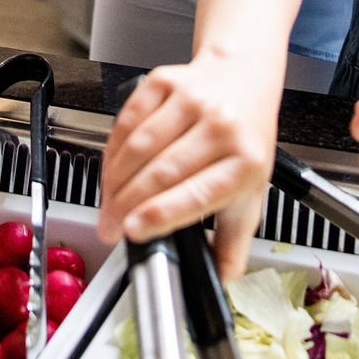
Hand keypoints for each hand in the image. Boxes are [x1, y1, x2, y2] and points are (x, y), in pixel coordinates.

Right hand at [96, 60, 276, 278]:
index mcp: (246, 163)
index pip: (198, 193)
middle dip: (127, 205)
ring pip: (140, 147)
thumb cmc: (244, 142)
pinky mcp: (166, 82)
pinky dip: (113, 150)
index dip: (160, 214)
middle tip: (110, 226)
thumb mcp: (250, 196)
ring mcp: (193, 101)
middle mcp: (222, 127)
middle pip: (162, 172)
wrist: (242, 79)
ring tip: (109, 203)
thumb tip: (215, 279)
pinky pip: (128, 121)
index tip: (133, 232)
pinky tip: (113, 169)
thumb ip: (232, 245)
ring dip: (115, 181)